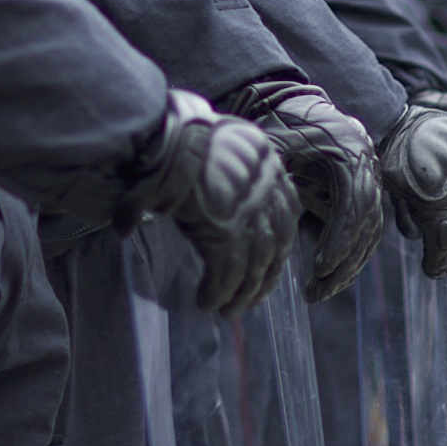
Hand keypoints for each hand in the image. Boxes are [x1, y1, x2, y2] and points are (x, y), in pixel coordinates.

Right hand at [127, 90, 298, 312]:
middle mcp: (265, 188)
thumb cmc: (174, 136)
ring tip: (228, 310)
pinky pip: (227, 272)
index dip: (278, 245)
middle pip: (275, 244)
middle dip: (264, 277)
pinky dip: (218, 292)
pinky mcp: (223, 230)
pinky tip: (206, 302)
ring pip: (254, 264)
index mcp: (266, 162)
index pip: (286, 214)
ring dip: (242, 293)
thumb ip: (218, 178)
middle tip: (251, 299)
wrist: (161, 134)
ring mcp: (246, 212)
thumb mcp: (209, 148)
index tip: (267, 267)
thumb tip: (204, 206)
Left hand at [225, 77, 384, 298]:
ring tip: (317, 292)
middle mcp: (368, 165)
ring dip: (347, 266)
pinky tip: (326, 278)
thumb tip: (249, 209)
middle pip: (368, 222)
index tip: (319, 265)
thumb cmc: (278, 122)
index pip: (355, 200)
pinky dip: (348, 257)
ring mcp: (370, 180)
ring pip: (369, 233)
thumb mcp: (272, 142)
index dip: (339, 236)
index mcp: (349, 148)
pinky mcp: (362, 193)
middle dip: (343, 261)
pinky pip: (363, 232)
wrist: (293, 105)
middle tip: (316, 290)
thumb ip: (267, 173)